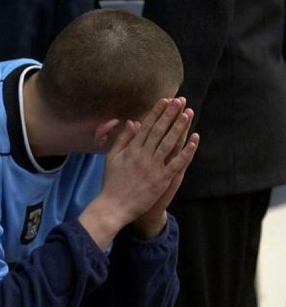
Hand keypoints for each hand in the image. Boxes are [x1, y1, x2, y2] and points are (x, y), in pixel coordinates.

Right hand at [79, 98, 198, 247]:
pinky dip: (187, 151)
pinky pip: (177, 162)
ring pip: (169, 143)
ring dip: (179, 127)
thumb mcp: (112, 158)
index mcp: (131, 149)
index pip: (146, 126)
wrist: (114, 206)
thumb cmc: (111, 182)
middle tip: (180, 101)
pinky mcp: (162, 179)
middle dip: (170, 114)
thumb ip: (122, 139)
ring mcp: (153, 167)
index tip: (165, 100)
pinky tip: (194, 140)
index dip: (157, 112)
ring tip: (188, 113)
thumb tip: (131, 122)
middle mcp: (143, 155)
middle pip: (159, 131)